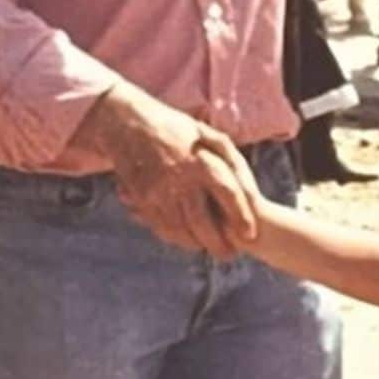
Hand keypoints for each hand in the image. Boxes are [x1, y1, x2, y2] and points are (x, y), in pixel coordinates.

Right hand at [79, 86, 259, 258]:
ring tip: (209, 249)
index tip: (250, 235)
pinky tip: (186, 240)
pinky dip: (175, 237)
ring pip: (181, 230)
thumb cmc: (177, 130)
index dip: (241, 217)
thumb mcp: (210, 136)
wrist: (128, 122)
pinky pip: (161, 226)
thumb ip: (233, 162)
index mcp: (201, 159)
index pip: (228, 193)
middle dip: (218, 243)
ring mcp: (158, 190)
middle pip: (203, 222)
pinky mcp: (142, 198)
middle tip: (230, 255)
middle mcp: (180, 177)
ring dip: (197, 244)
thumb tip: (250, 193)